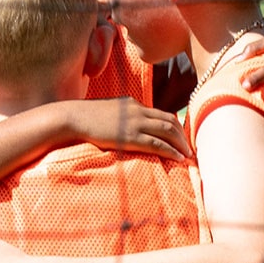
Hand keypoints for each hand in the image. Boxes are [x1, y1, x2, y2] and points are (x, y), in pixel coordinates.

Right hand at [51, 98, 190, 159]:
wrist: (74, 117)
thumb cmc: (86, 117)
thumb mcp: (108, 111)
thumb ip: (120, 116)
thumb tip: (123, 127)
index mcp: (133, 104)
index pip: (161, 113)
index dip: (174, 126)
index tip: (180, 138)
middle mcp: (138, 110)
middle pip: (169, 121)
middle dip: (182, 135)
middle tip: (189, 147)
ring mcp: (134, 123)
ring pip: (167, 131)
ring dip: (180, 144)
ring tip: (188, 154)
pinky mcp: (129, 136)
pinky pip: (156, 144)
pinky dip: (170, 151)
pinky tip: (178, 158)